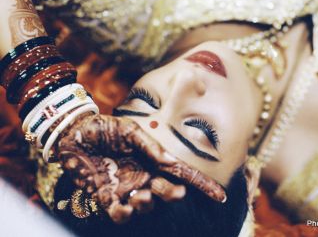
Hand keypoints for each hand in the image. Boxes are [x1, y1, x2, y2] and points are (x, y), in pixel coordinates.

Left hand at [55, 114, 225, 222]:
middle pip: (167, 193)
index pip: (182, 173)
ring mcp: (125, 187)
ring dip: (147, 204)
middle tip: (162, 187)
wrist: (73, 132)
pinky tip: (122, 205)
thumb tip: (171, 161)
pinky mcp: (105, 196)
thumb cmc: (104, 127)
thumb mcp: (129, 130)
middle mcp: (143, 175)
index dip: (202, 184)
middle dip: (171, 195)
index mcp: (153, 159)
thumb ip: (150, 146)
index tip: (220, 195)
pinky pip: (119, 213)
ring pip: (146, 206)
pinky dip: (123, 214)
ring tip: (138, 195)